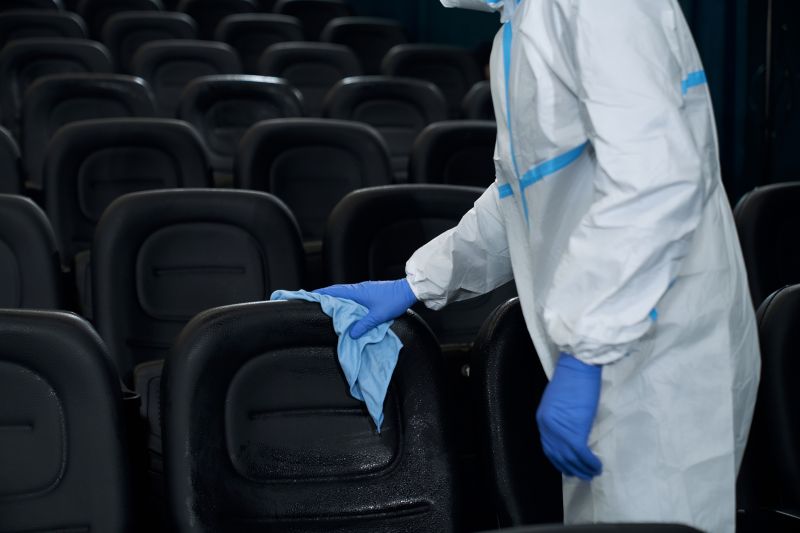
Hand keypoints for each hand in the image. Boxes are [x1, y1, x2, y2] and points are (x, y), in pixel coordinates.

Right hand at [314, 279, 417, 338]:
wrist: (408, 290)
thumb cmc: (394, 300)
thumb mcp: (378, 316)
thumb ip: (364, 325)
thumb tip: (351, 334)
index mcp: (357, 292)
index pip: (334, 291)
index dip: (321, 294)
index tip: (310, 296)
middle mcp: (358, 289)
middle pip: (337, 292)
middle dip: (326, 297)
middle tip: (315, 303)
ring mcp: (364, 290)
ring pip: (345, 294)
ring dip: (336, 300)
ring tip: (328, 308)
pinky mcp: (369, 292)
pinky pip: (353, 297)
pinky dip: (346, 301)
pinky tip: (346, 309)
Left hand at [536, 353, 602, 480]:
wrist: (578, 367)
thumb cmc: (572, 380)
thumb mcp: (559, 403)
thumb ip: (560, 420)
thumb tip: (571, 433)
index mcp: (542, 420)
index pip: (548, 447)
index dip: (559, 460)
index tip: (569, 467)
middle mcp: (547, 428)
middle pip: (558, 456)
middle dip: (571, 468)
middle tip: (583, 475)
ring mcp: (559, 430)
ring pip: (570, 458)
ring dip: (582, 468)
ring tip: (592, 473)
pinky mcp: (574, 430)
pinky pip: (581, 453)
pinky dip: (590, 462)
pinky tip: (597, 465)